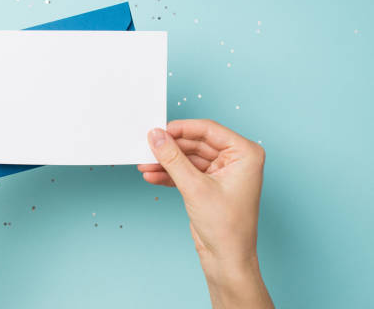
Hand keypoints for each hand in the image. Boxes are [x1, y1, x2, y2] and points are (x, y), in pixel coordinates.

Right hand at [139, 119, 272, 308]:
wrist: (227, 260)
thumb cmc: (227, 228)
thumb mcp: (195, 187)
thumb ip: (173, 159)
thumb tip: (157, 137)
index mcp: (245, 154)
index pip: (208, 130)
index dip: (181, 129)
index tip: (159, 130)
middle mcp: (235, 160)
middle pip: (196, 143)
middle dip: (170, 148)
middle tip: (147, 147)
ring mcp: (222, 172)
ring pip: (188, 158)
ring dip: (166, 162)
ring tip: (144, 165)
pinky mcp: (208, 185)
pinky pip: (186, 172)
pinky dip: (169, 174)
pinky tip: (152, 176)